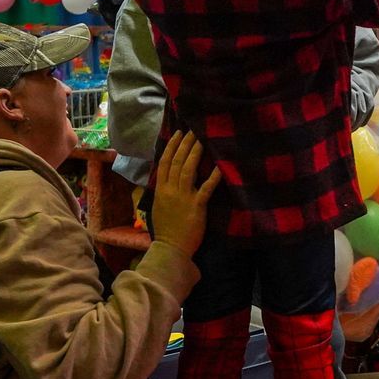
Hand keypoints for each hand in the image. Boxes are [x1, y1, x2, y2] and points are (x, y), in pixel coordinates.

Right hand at [149, 132, 219, 255]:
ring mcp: (183, 197)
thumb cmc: (167, 229)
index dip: (172, 146)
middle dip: (186, 144)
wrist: (171, 248)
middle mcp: (170, 190)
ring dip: (196, 153)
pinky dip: (213, 176)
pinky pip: (206, 188)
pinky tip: (220, 165)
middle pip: (177, 162)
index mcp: (160, 190)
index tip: (179, 133)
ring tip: (202, 139)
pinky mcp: (196, 206)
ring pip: (188, 170)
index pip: (164, 162)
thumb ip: (163, 191)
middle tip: (194, 130)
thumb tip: (167, 177)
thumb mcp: (159, 207)